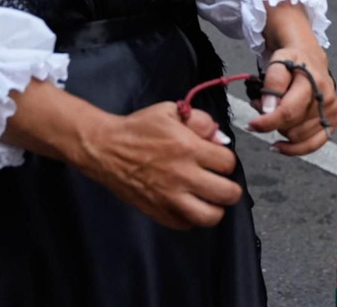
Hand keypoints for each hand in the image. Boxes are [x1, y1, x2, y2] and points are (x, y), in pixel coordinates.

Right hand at [81, 102, 242, 229]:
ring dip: (215, 208)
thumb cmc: (139, 128)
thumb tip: (220, 139)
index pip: (228, 163)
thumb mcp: (171, 111)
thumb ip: (200, 121)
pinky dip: (191, 218)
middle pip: (227, 193)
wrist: (105, 149)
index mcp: (189, 148)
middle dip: (230, 188)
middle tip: (222, 182)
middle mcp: (183, 176)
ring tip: (210, 199)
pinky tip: (188, 204)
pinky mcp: (157, 212)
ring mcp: (170, 198)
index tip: (218, 160)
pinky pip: (185, 225)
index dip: (227, 160)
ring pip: (209, 216)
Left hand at [249, 42, 336, 156]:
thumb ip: (273, 82)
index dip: (267, 122)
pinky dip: (294, 148)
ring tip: (278, 112)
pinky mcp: (332, 123)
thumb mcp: (278, 61)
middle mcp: (326, 100)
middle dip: (272, 121)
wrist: (311, 58)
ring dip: (281, 129)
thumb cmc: (293, 61)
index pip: (288, 112)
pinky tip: (281, 144)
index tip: (251, 125)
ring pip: (297, 138)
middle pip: (291, 127)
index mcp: (313, 83)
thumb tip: (269, 109)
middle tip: (264, 106)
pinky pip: (311, 146)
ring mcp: (331, 113)